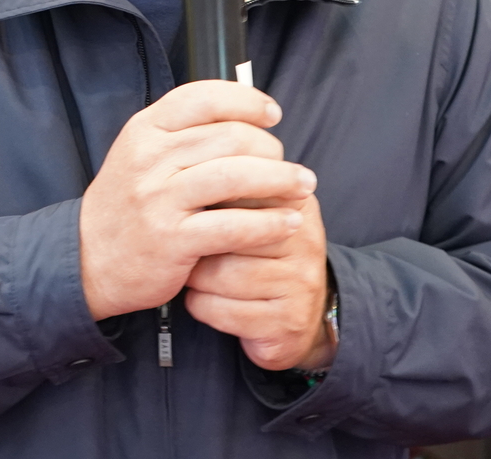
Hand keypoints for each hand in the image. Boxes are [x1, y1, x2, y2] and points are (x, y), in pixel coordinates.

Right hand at [79, 80, 317, 321]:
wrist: (89, 258)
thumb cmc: (128, 204)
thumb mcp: (142, 155)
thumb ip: (184, 134)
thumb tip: (246, 118)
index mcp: (145, 130)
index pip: (204, 97)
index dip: (246, 101)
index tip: (272, 115)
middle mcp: (150, 159)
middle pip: (229, 136)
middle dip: (271, 148)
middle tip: (289, 164)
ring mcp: (159, 199)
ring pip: (235, 176)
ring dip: (280, 180)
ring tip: (303, 186)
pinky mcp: (172, 239)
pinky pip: (233, 225)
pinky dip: (268, 223)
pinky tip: (288, 222)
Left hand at [184, 192, 331, 370]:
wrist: (298, 319)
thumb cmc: (263, 260)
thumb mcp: (257, 216)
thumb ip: (232, 190)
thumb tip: (186, 167)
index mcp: (295, 204)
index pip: (239, 191)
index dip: (206, 204)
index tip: (188, 211)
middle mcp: (304, 240)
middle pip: (224, 233)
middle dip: (196, 244)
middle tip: (186, 248)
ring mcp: (299, 283)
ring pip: (217, 275)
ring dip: (195, 279)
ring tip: (197, 275)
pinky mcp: (285, 322)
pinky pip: (220, 310)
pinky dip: (202, 307)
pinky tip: (208, 301)